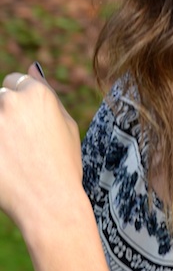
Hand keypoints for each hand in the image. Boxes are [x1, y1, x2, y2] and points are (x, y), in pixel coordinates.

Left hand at [0, 62, 82, 235]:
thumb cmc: (63, 166)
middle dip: (7, 117)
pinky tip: (7, 162)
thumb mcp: (67, 127)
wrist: (50, 204)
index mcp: (37, 93)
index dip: (21, 104)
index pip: (14, 80)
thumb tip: (31, 66)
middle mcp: (11, 101)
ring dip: (1, 132)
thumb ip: (48, 94)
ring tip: (13, 156)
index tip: (27, 126)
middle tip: (22, 146)